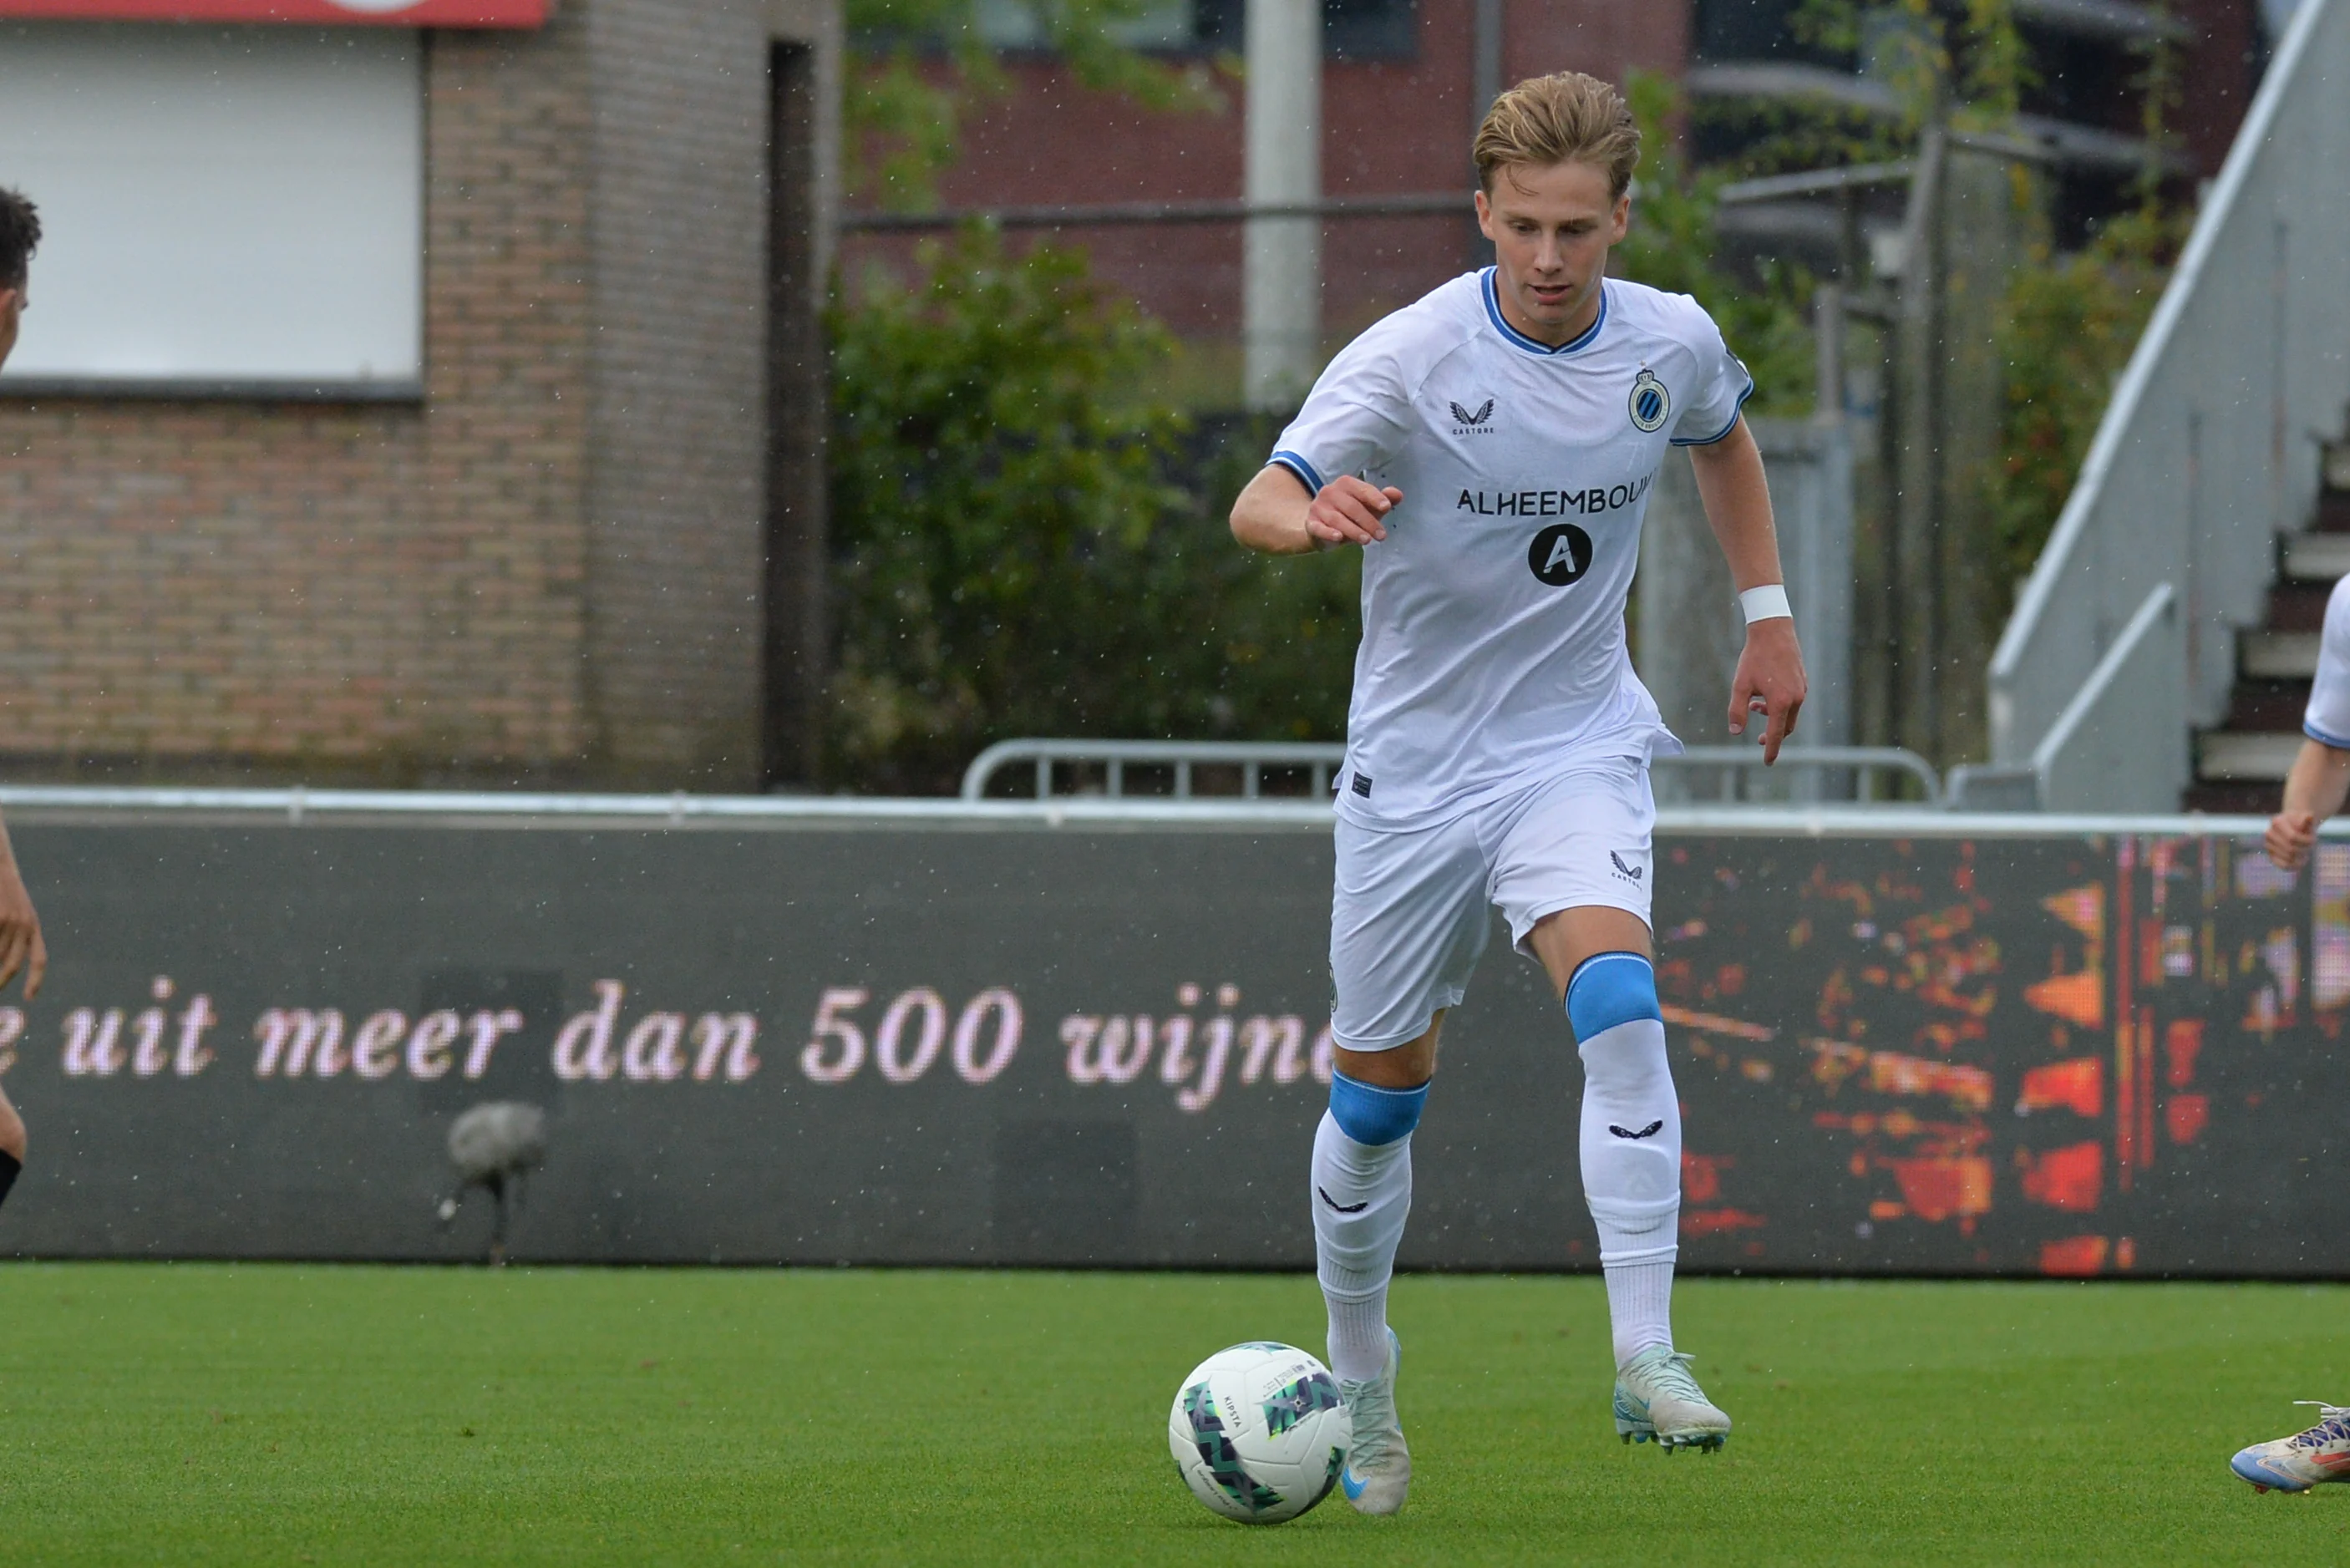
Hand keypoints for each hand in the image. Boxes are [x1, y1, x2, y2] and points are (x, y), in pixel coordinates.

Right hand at [0, 858, 42, 999]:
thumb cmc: (5, 891)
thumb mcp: (18, 912)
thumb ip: (17, 935)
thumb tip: (6, 963)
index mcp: (33, 926)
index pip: (39, 959)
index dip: (35, 980)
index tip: (29, 998)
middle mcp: (24, 925)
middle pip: (11, 964)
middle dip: (1, 981)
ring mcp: (7, 921)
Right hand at [1304, 476, 1401, 549]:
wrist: (1320, 526)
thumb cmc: (1350, 514)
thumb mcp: (1369, 507)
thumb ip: (1384, 500)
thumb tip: (1398, 494)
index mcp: (1346, 484)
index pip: (1362, 489)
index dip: (1375, 498)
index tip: (1387, 507)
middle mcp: (1330, 492)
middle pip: (1352, 507)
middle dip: (1369, 522)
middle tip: (1381, 535)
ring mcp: (1318, 507)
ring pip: (1337, 519)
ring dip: (1353, 530)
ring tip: (1367, 540)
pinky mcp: (1310, 523)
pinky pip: (1319, 528)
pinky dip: (1328, 533)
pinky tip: (1339, 537)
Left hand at [1727, 617, 1806, 764]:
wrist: (1773, 631)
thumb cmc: (1754, 659)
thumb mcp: (1740, 686)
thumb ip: (1737, 711)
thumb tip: (1736, 732)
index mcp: (1781, 702)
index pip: (1776, 735)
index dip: (1771, 750)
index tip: (1768, 762)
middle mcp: (1796, 698)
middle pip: (1786, 727)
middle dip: (1773, 735)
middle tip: (1759, 739)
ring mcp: (1802, 690)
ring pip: (1789, 714)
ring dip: (1773, 717)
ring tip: (1754, 707)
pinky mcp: (1803, 682)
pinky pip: (1793, 702)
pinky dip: (1779, 706)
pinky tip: (1763, 695)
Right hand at [2267, 809, 2317, 870]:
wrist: (2293, 825)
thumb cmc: (2302, 822)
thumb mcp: (2306, 818)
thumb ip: (2308, 819)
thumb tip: (2309, 817)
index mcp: (2277, 822)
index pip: (2293, 837)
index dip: (2306, 841)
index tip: (2313, 839)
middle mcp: (2269, 833)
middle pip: (2290, 849)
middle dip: (2304, 850)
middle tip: (2310, 847)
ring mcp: (2268, 845)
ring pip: (2288, 858)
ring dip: (2301, 857)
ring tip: (2306, 852)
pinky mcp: (2271, 855)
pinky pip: (2283, 865)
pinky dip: (2294, 866)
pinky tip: (2301, 862)